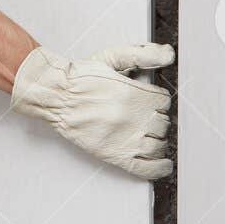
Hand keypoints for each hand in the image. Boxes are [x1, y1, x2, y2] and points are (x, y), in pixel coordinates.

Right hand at [9, 42, 174, 179]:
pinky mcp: (115, 155)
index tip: (149, 100)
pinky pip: (146, 168)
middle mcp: (133, 118)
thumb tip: (168, 55)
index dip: (157, 100)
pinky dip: (159, 169)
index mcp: (135, 94)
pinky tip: (163, 164)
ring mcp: (126, 139)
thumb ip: (143, 54)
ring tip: (149, 136)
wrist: (55, 97)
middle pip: (163, 123)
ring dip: (158, 140)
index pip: (164, 101)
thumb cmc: (80, 78)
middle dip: (156, 119)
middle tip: (144, 116)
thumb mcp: (112, 57)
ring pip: (158, 145)